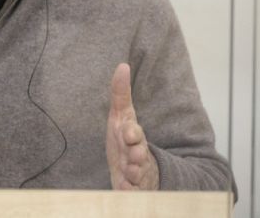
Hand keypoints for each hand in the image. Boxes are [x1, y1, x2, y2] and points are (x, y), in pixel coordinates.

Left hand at [106, 63, 158, 189]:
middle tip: (133, 156)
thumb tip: (122, 65)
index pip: (135, 133)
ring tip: (131, 174)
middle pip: (139, 155)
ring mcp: (137, 173)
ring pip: (138, 175)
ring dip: (134, 175)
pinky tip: (125, 191)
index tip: (128, 131)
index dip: (132, 133)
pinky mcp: (132, 189)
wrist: (134, 170)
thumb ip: (120, 93)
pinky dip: (128, 193)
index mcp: (134, 137)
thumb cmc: (125, 140)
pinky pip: (131, 193)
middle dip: (136, 155)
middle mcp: (138, 154)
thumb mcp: (120, 116)